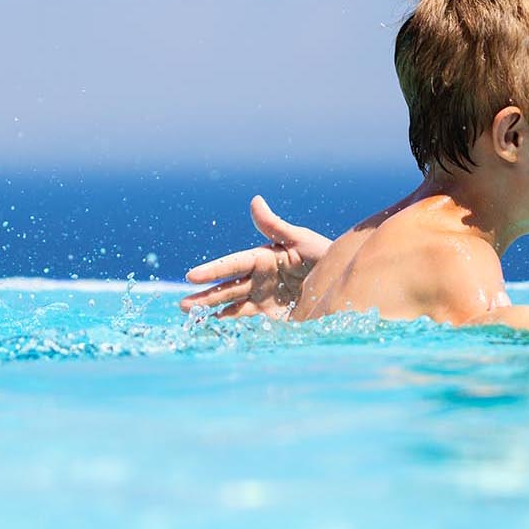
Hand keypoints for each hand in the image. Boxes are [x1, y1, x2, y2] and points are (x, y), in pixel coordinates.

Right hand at [179, 196, 331, 317]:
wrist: (346, 285)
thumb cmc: (326, 257)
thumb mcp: (302, 240)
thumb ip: (275, 226)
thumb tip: (254, 200)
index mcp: (263, 258)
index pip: (232, 264)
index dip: (212, 270)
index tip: (191, 276)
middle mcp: (259, 279)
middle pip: (226, 288)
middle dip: (204, 296)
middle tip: (182, 305)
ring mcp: (264, 299)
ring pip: (231, 305)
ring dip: (211, 311)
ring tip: (190, 317)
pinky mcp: (273, 317)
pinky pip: (248, 321)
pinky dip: (231, 324)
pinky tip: (215, 327)